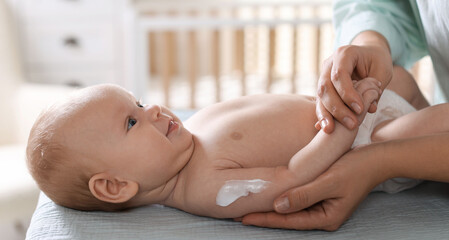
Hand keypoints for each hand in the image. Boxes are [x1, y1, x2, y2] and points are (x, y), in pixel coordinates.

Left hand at [241, 144, 385, 230]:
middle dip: (264, 216)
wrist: (377, 158)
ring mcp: (322, 207)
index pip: (289, 221)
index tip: (243, 217)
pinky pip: (298, 200)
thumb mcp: (329, 181)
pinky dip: (282, 198)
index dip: (265, 219)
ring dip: (270, 207)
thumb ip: (304, 194)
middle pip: (288, 219)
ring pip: (291, 210)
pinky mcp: (322, 196)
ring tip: (248, 205)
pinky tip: (269, 194)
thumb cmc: (355, 168)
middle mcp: (323, 216)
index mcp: (326, 218)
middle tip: (237, 213)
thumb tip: (278, 206)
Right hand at [316, 39, 391, 132]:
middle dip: (337, 107)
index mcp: (344, 54)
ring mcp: (323, 75)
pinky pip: (320, 101)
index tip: (360, 109)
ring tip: (331, 130)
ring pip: (320, 95)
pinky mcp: (323, 87)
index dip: (347, 93)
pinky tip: (324, 128)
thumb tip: (370, 109)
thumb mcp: (382, 70)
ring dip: (326, 113)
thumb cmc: (377, 61)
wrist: (368, 54)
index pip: (339, 74)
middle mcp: (329, 64)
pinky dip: (322, 115)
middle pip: (326, 87)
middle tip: (351, 124)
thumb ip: (376, 89)